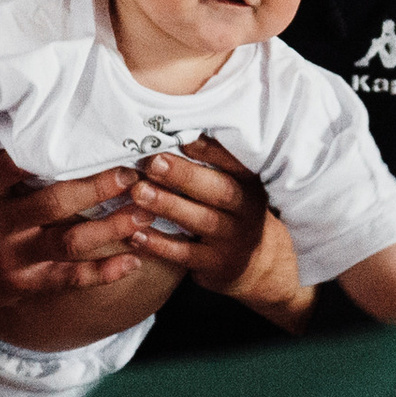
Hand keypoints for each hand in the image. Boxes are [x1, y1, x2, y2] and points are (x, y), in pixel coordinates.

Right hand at [0, 151, 157, 319]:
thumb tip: (38, 124)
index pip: (17, 165)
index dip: (54, 151)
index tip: (93, 137)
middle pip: (53, 203)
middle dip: (98, 188)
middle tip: (131, 174)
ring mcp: (11, 259)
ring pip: (69, 242)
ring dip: (112, 227)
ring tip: (145, 213)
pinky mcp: (24, 286)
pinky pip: (70, 279)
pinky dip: (105, 271)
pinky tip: (134, 260)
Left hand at [126, 140, 314, 330]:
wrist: (260, 264)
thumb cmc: (233, 211)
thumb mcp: (235, 186)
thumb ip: (210, 164)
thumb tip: (169, 132)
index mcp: (249, 183)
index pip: (233, 162)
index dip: (208, 149)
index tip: (181, 135)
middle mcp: (245, 209)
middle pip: (219, 190)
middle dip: (184, 175)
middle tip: (153, 161)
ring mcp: (232, 239)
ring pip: (201, 221)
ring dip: (169, 205)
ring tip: (138, 192)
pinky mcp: (216, 264)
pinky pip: (185, 254)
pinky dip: (159, 245)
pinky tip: (135, 234)